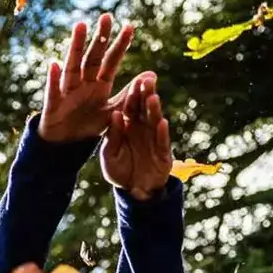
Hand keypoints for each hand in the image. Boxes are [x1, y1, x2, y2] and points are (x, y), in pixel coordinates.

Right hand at [38, 13, 134, 143]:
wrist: (65, 146)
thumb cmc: (88, 125)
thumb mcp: (112, 111)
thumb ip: (129, 95)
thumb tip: (152, 76)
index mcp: (99, 84)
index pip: (111, 61)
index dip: (120, 45)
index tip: (130, 27)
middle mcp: (83, 83)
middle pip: (92, 57)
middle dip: (99, 38)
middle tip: (107, 16)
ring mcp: (68, 91)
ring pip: (72, 66)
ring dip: (75, 47)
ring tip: (80, 26)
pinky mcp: (54, 106)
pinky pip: (54, 91)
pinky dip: (53, 80)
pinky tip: (54, 65)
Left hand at [99, 71, 172, 200]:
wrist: (133, 191)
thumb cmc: (119, 171)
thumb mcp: (109, 155)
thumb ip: (112, 136)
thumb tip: (114, 114)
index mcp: (127, 126)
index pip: (130, 107)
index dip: (132, 94)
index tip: (133, 81)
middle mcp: (142, 129)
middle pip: (144, 109)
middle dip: (146, 95)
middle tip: (147, 80)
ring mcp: (154, 140)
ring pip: (154, 122)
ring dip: (154, 110)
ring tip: (152, 98)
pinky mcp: (163, 153)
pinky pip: (162, 142)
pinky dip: (162, 134)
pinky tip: (162, 123)